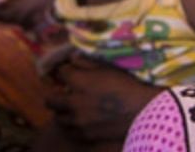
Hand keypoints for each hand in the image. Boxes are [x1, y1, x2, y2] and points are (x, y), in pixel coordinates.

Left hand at [45, 55, 161, 142]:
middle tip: (63, 92)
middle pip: (51, 100)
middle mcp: (74, 103)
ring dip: (62, 111)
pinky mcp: (86, 135)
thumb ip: (86, 63)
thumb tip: (72, 59)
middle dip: (55, 93)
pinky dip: (71, 125)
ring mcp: (78, 122)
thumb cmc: (127, 85)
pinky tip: (80, 120)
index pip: (60, 74)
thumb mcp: (108, 68)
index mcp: (79, 83)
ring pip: (58, 118)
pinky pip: (69, 131)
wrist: (143, 111)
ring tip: (71, 107)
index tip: (69, 71)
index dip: (65, 71)